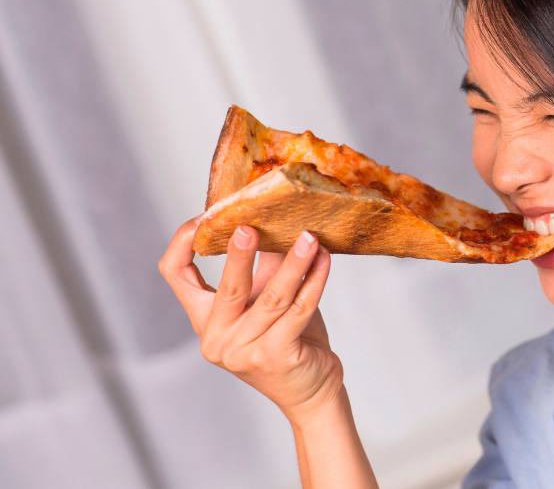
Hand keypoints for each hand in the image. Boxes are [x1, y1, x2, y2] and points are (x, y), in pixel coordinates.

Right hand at [158, 218, 343, 421]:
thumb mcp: (268, 299)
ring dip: (295, 263)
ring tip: (309, 237)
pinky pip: (298, 310)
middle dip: (240, 254)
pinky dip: (315, 282)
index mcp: (205, 319)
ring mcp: (244, 352)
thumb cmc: (289, 340)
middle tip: (250, 225)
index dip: (181, 243)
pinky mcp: (276, 357)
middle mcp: (217, 338)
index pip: (175, 276)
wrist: (311, 390)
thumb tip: (275, 219)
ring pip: (272, 297)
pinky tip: (325, 260)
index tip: (202, 217)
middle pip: (228, 288)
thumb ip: (267, 266)